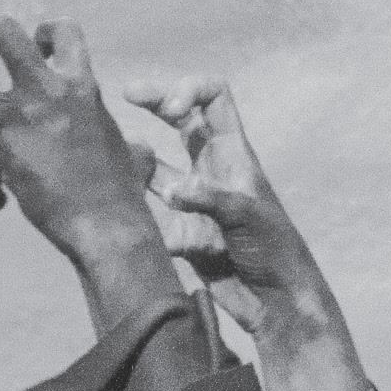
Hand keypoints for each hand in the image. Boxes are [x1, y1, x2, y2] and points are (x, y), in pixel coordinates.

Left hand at [0, 16, 167, 270]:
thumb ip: (121, 143)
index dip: (46, 32)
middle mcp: (49, 92)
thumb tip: (140, 153)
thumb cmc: (123, 194)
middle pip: (4, 34)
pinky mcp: (4, 151)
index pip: (64, 32)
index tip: (37, 45)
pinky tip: (0, 201)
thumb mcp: (131, 152)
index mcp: (82, 88)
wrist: (107, 225)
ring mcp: (22, 119)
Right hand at [127, 75, 371, 390]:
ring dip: (138, 160)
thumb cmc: (275, 252)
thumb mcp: (248, 216)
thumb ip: (209, 198)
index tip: (171, 108)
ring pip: (157, 167)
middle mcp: (211, 170)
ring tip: (115, 159)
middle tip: (125, 94)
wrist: (274, 301)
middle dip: (155, 102)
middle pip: (180, 121)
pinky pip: (152, 214)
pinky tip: (126, 216)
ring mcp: (194, 200)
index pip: (214, 97)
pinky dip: (138, 212)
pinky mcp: (181, 231)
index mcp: (233, 154)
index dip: (189, 89)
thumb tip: (171, 189)